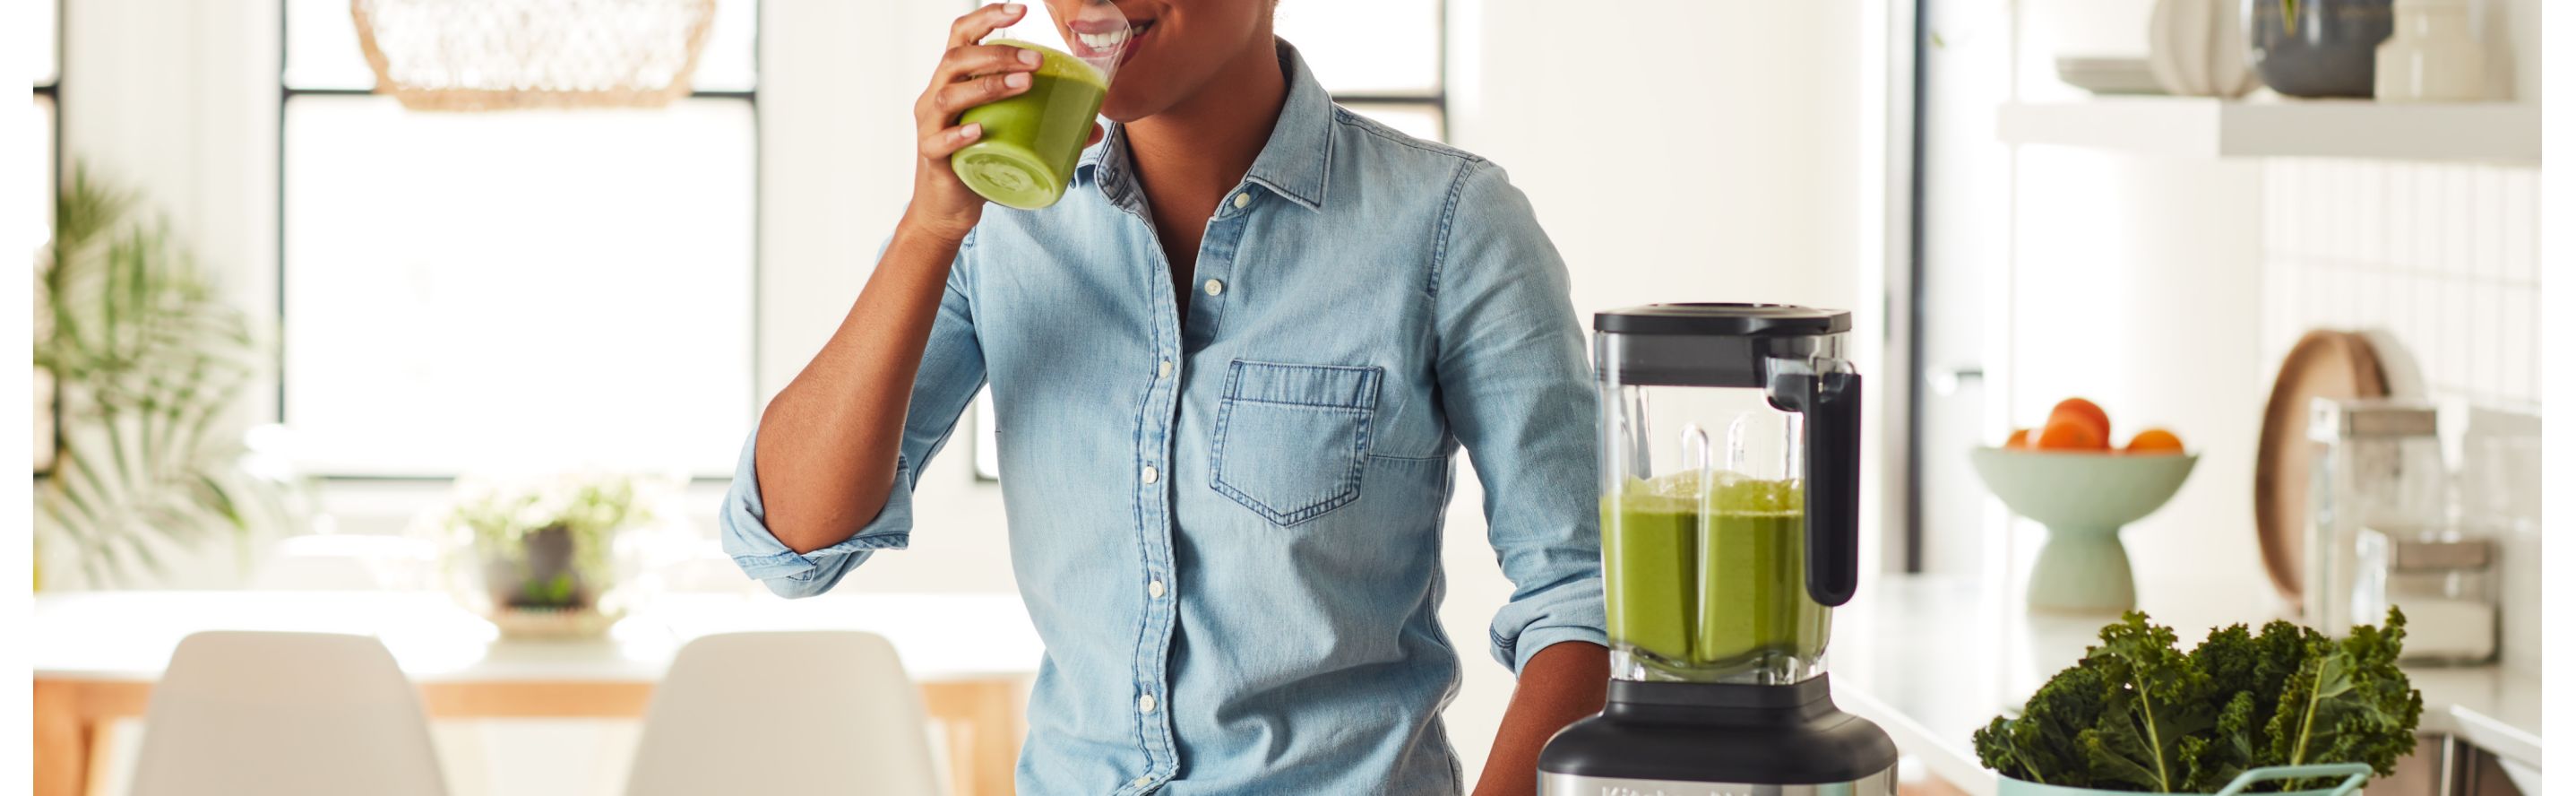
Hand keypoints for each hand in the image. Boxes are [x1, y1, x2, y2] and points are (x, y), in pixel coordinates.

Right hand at [902, 2, 1103, 240]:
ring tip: (1024, 84)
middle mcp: (935, 95)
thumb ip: (1047, 127)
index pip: (961, 35)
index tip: (1021, 10)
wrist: (947, 210)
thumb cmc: (979, 162)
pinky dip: (960, 134)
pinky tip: (980, 132)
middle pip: (956, 59)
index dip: (987, 17)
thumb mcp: (1011, 137)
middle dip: (999, 54)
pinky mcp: (931, 156)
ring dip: (988, 86)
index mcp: (953, 80)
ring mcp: (929, 126)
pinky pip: (939, 141)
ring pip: (949, 95)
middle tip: (1037, 60)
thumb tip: (1096, 126)